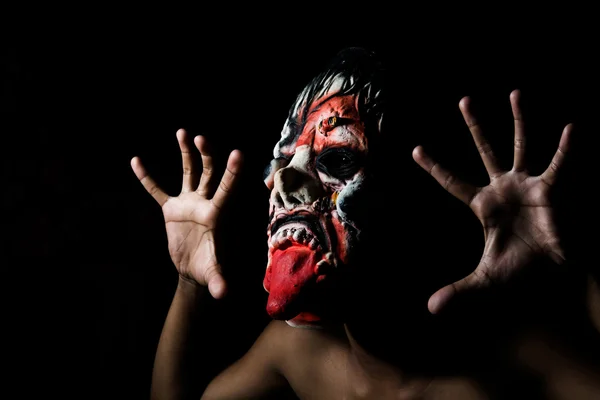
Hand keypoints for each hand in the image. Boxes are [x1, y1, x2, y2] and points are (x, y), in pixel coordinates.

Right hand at [131, 129, 242, 298]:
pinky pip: (157, 191)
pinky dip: (147, 178)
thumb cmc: (208, 269)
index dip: (232, 173)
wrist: (193, 269)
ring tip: (182, 132)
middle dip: (206, 156)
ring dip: (186, 153)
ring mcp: (188, 203)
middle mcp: (204, 203)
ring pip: (188, 173)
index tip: (238, 153)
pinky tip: (136, 161)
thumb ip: (218, 280)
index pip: (227, 190)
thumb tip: (222, 294)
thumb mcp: (212, 274)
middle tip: (201, 138)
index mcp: (217, 214)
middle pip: (208, 174)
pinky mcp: (171, 209)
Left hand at [413, 90, 572, 313]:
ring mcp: (527, 185)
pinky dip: (565, 148)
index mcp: (482, 205)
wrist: (552, 275)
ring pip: (520, 145)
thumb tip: (431, 309)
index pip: (451, 181)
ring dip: (519, 120)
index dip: (434, 166)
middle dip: (475, 126)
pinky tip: (570, 127)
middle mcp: (503, 188)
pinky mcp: (551, 190)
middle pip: (485, 150)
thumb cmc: (520, 272)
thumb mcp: (484, 280)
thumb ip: (459, 291)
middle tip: (464, 100)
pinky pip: (559, 164)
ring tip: (515, 93)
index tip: (415, 149)